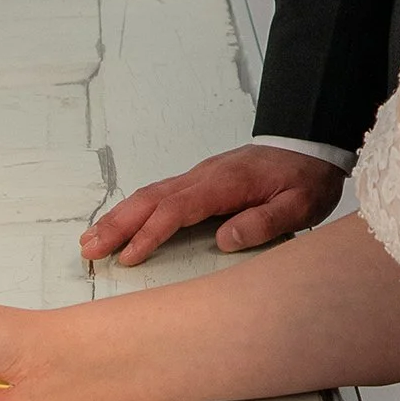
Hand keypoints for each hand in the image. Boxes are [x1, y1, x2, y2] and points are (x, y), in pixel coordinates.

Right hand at [80, 145, 344, 267]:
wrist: (310, 144)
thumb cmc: (306, 177)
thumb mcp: (300, 205)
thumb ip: (264, 222)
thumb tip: (225, 239)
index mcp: (225, 184)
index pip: (177, 209)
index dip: (150, 233)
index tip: (129, 256)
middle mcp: (204, 176)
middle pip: (151, 199)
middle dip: (117, 225)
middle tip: (89, 249)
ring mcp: (200, 175)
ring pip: (150, 195)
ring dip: (119, 217)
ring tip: (91, 240)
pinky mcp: (201, 180)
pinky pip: (160, 194)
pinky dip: (134, 209)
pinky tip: (121, 222)